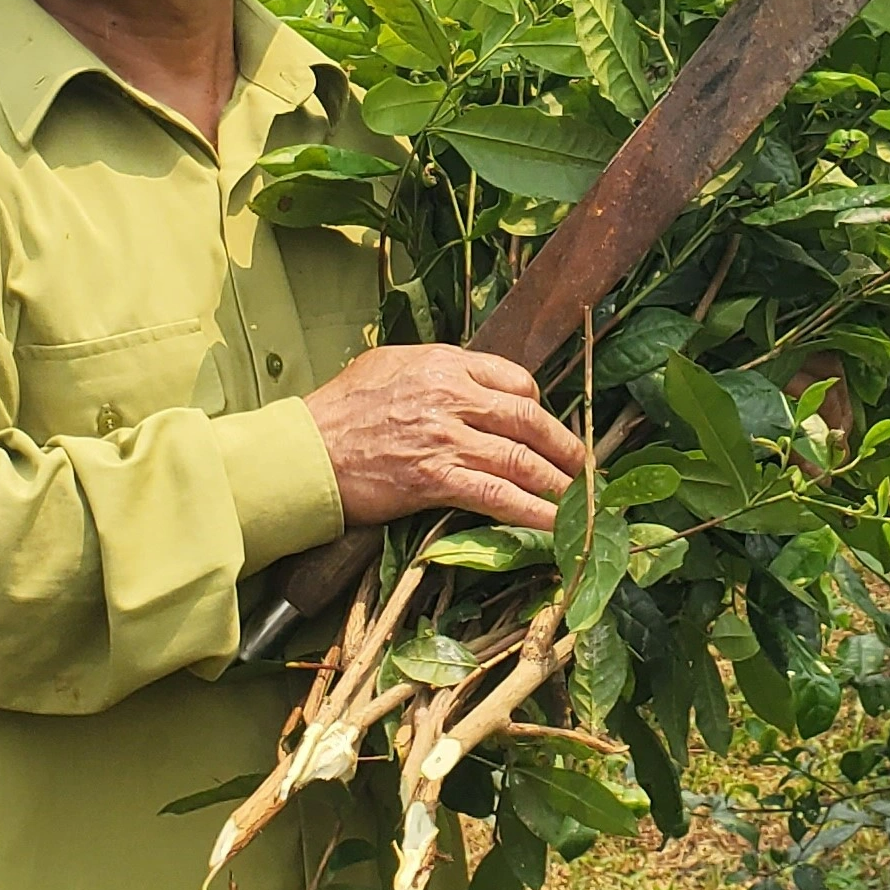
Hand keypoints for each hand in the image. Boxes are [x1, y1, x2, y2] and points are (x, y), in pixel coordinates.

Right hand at [303, 345, 586, 533]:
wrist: (303, 452)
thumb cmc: (337, 411)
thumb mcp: (388, 366)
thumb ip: (433, 371)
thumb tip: (463, 381)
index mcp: (444, 364)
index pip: (513, 380)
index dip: (538, 406)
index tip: (546, 427)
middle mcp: (452, 396)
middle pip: (528, 418)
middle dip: (564, 446)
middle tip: (585, 466)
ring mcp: (447, 438)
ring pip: (521, 459)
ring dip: (559, 483)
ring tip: (581, 501)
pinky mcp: (436, 479)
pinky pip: (498, 496)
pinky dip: (532, 512)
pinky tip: (554, 525)